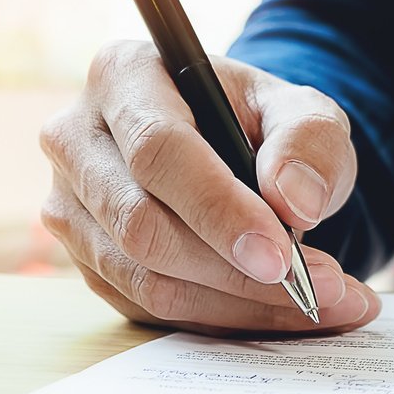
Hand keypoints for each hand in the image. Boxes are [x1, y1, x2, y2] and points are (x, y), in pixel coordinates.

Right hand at [40, 40, 379, 335]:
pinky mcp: (87, 259)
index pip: (158, 151)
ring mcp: (71, 205)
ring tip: (323, 303)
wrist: (237, 149)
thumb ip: (309, 141)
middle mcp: (77, 138)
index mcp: (124, 75)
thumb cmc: (263, 123)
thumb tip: (294, 201)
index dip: (218, 210)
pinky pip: (148, 308)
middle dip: (236, 271)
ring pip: (144, 279)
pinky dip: (222, 318)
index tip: (281, 255)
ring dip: (238, 304)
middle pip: (141, 224)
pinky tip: (281, 312)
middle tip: (322, 289)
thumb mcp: (303, 110)